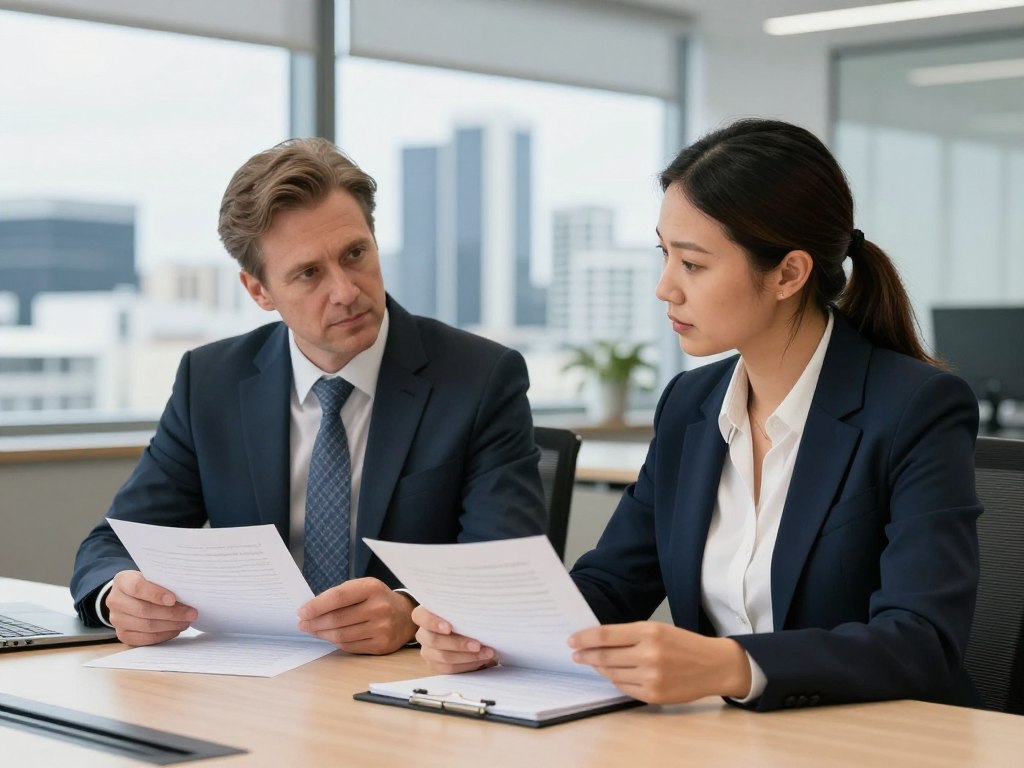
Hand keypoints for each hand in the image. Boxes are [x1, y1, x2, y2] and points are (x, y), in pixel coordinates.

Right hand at [105, 570, 196, 646]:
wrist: (132, 597)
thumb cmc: (149, 584)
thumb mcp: (154, 577)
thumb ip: (164, 582)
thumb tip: (188, 592)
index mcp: (122, 581)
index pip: (137, 587)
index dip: (156, 594)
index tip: (173, 599)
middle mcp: (115, 600)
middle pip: (144, 610)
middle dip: (172, 613)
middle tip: (191, 613)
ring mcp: (116, 619)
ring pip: (146, 626)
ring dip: (170, 625)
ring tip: (186, 621)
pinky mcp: (122, 634)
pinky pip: (144, 639)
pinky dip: (163, 635)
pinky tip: (175, 630)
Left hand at [297, 578, 416, 654]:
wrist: (405, 616)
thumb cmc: (377, 599)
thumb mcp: (363, 587)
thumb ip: (340, 595)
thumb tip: (311, 609)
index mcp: (372, 588)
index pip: (338, 597)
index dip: (317, 606)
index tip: (302, 612)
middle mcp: (378, 608)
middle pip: (337, 619)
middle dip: (314, 622)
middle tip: (302, 624)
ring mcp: (381, 628)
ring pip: (341, 635)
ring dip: (321, 634)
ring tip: (312, 630)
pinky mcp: (380, 645)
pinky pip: (349, 646)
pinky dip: (335, 642)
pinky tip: (329, 637)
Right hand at [412, 605, 496, 673]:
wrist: (468, 632)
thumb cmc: (465, 616)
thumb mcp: (463, 610)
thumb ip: (464, 610)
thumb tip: (480, 612)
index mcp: (425, 614)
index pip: (420, 616)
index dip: (433, 622)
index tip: (449, 628)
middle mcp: (423, 633)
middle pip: (434, 641)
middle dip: (459, 644)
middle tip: (478, 645)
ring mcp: (428, 651)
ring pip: (443, 657)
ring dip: (468, 656)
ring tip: (487, 653)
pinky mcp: (436, 665)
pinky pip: (449, 668)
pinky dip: (467, 665)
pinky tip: (480, 660)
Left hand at [567, 622, 751, 704]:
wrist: (713, 665)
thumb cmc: (683, 644)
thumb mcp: (658, 629)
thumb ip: (630, 634)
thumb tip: (597, 641)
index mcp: (649, 632)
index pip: (606, 635)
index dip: (585, 638)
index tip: (572, 640)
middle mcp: (648, 654)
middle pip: (605, 656)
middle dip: (586, 655)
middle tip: (576, 654)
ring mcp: (651, 677)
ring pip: (612, 673)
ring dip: (599, 668)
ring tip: (594, 663)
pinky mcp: (653, 695)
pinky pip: (624, 688)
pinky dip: (615, 680)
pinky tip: (613, 674)